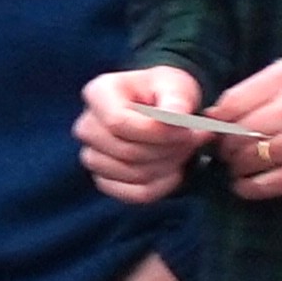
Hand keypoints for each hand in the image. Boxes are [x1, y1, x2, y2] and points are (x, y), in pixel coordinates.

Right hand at [75, 66, 210, 202]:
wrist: (163, 113)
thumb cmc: (166, 94)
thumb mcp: (176, 86)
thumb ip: (177, 99)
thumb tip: (175, 115)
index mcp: (99, 93)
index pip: (117, 122)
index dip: (155, 132)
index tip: (187, 131)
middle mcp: (88, 126)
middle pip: (126, 151)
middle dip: (167, 149)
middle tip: (194, 139)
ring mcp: (92, 155)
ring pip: (132, 174)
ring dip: (167, 166)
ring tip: (185, 150)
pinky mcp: (103, 180)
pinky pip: (134, 194)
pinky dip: (162, 186)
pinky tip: (176, 170)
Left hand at [210, 59, 281, 197]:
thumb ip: (263, 86)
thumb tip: (221, 109)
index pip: (228, 104)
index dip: (214, 121)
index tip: (214, 128)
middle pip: (232, 134)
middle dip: (223, 146)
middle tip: (224, 151)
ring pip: (245, 160)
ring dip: (234, 167)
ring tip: (237, 167)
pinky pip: (264, 185)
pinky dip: (247, 188)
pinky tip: (245, 185)